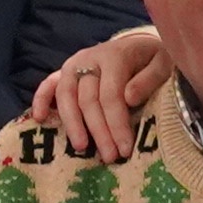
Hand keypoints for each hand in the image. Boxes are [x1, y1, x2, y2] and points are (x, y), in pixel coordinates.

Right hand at [26, 25, 170, 153]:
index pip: (111, 95)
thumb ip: (149, 79)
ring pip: (66, 95)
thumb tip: (129, 98)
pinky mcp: (65, 71)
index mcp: (115, 56)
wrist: (139, 45)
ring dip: (72, 123)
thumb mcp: (163, 63)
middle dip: (99, 131)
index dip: (116, 124)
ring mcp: (74, 64)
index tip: (124, 149)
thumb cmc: (153, 59)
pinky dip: (40, 100)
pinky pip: (48, 84)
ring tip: (81, 147)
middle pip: (88, 99)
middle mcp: (90, 58)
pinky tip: (38, 119)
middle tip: (109, 157)